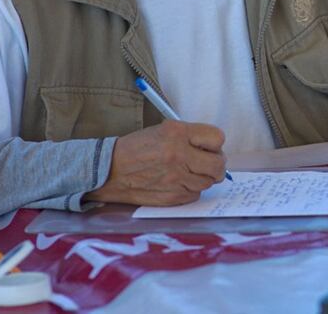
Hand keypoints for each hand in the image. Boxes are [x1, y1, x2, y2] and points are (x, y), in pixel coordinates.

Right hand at [85, 120, 227, 206]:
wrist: (110, 170)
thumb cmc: (137, 148)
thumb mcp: (164, 130)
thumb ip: (190, 136)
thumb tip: (213, 148)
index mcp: (178, 133)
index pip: (217, 138)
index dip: (215, 144)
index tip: (209, 147)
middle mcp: (179, 155)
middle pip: (218, 164)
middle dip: (217, 164)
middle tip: (208, 163)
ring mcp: (176, 178)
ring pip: (208, 182)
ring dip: (203, 177)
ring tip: (189, 172)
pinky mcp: (171, 197)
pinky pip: (194, 194)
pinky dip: (190, 190)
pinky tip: (178, 183)